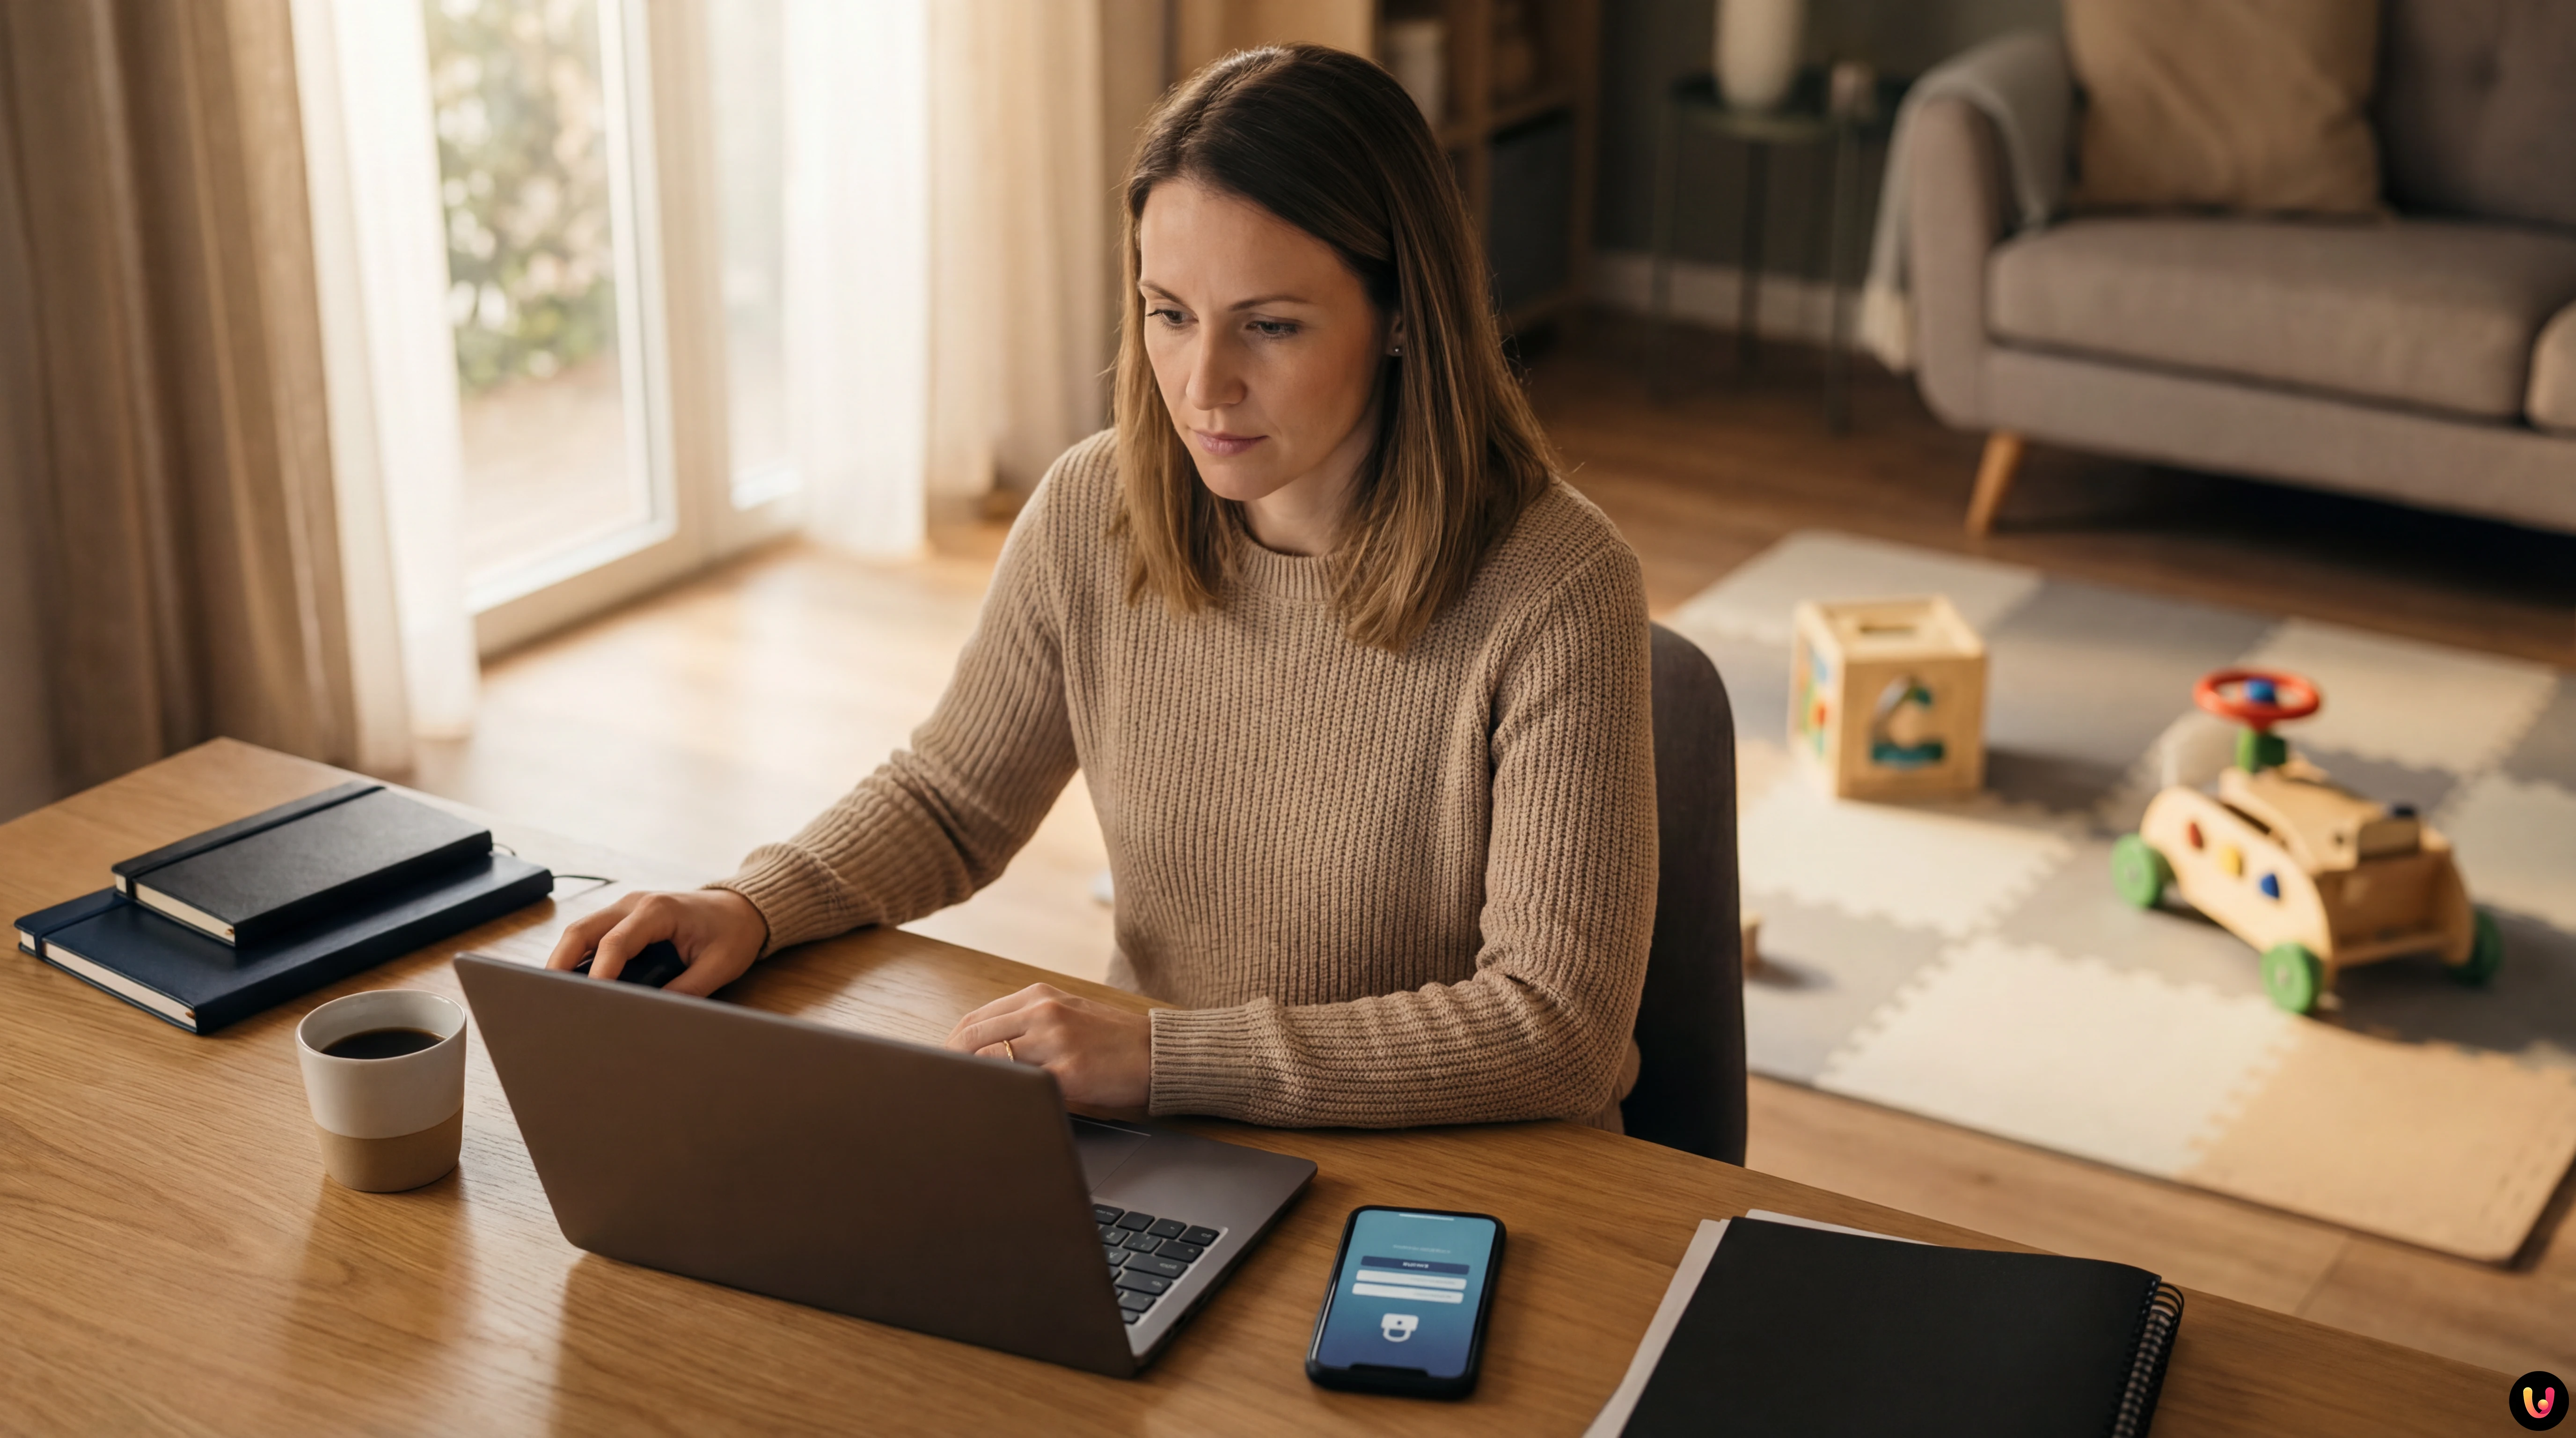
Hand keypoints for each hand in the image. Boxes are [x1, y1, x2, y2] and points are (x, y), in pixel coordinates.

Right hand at [544, 888, 768, 997]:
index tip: (586, 999)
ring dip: (563, 962)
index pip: (616, 941)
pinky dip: (578, 960)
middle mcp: (634, 904)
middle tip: (543, 997)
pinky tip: (571, 987)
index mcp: (659, 910)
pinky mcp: (623, 921)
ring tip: (550, 998)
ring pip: (580, 933)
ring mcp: (625, 909)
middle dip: (560, 963)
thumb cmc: (732, 933)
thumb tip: (652, 1016)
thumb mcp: (719, 965)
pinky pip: (592, 939)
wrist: (741, 909)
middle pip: (582, 930)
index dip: (599, 971)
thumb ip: (687, 990)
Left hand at [945, 983, 1150, 1110]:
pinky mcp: (1068, 1072)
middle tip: (943, 1090)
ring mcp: (1055, 1041)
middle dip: (951, 1066)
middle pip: (973, 1038)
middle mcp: (1043, 1012)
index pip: (974, 1020)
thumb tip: (979, 1051)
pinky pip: (1024, 1087)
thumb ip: (1027, 1024)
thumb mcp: (1068, 1015)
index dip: (949, 1047)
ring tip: (967, 1102)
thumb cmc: (1112, 1040)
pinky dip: (1010, 1098)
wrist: (1158, 1053)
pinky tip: (1004, 1109)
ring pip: (993, 1062)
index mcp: (1039, 996)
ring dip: (978, 1084)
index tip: (939, 1067)